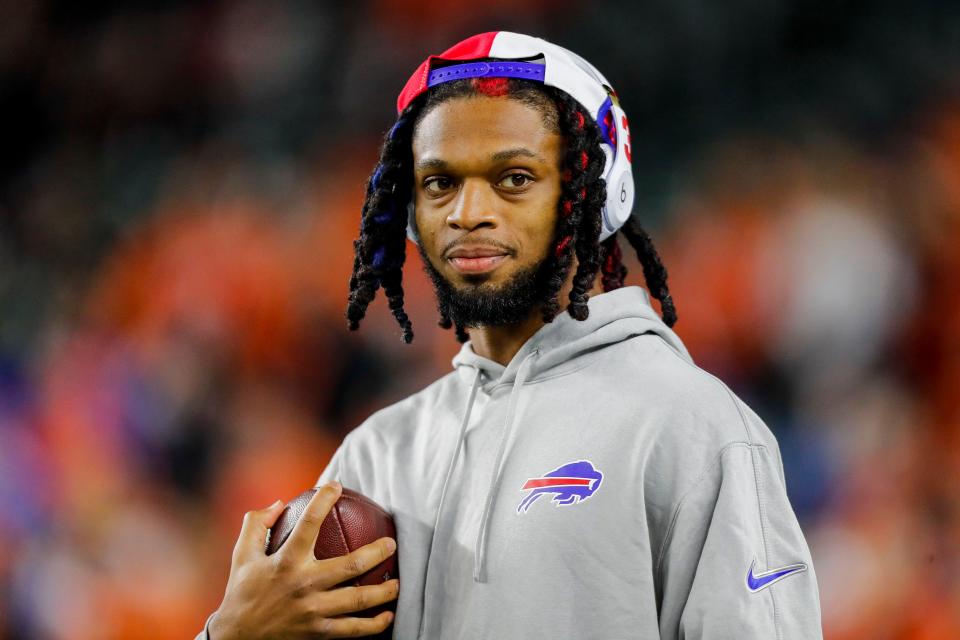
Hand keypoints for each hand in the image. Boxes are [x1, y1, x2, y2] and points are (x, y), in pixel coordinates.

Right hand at [209, 481, 398, 638]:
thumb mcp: (242, 555)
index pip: (309, 523)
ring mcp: (312, 611)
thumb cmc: (242, 592)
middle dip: (377, 552)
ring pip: (358, 599)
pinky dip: (374, 624)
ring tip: (398, 582)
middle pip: (350, 565)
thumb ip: (256, 524)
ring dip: (384, 591)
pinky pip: (352, 629)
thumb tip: (280, 502)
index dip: (324, 500)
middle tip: (391, 543)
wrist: (236, 639)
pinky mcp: (317, 633)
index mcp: (285, 561)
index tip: (337, 486)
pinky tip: (387, 616)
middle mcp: (302, 585)